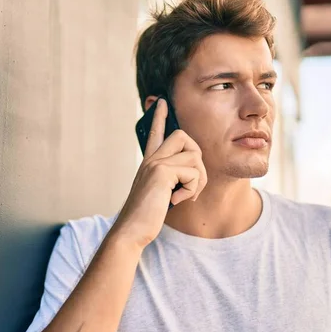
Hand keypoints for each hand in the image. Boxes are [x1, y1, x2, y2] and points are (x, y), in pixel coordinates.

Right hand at [114, 98, 206, 248]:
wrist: (132, 229)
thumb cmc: (146, 216)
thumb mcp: (159, 193)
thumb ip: (171, 180)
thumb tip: (192, 172)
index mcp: (149, 163)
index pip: (155, 134)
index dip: (159, 117)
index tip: (160, 101)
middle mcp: (151, 159)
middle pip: (183, 136)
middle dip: (197, 158)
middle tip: (191, 183)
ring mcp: (155, 163)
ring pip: (195, 157)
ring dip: (198, 181)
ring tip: (184, 196)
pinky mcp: (162, 172)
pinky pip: (194, 173)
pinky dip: (192, 190)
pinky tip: (176, 201)